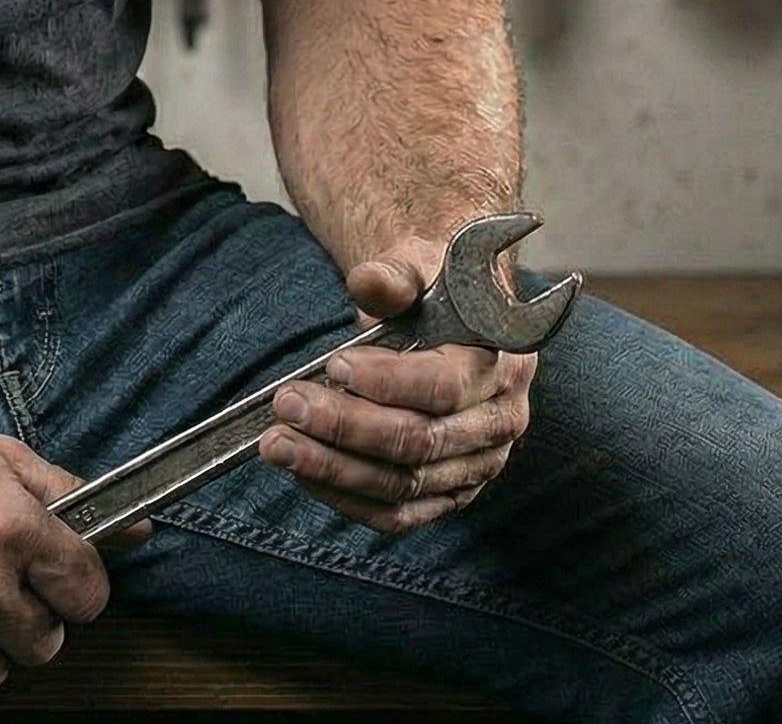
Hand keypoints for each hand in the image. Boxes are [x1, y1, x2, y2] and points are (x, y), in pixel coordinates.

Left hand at [257, 250, 535, 534]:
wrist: (451, 317)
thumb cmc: (432, 290)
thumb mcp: (417, 267)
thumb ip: (394, 276)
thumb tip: (368, 283)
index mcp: (503, 362)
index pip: (446, 386)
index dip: (387, 382)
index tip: (334, 366)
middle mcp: (500, 421)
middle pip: (420, 441)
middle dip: (344, 426)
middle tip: (287, 404)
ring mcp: (478, 466)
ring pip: (404, 484)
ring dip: (333, 468)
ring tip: (278, 444)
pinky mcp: (451, 494)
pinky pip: (399, 514)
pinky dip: (348, 498)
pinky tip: (305, 473)